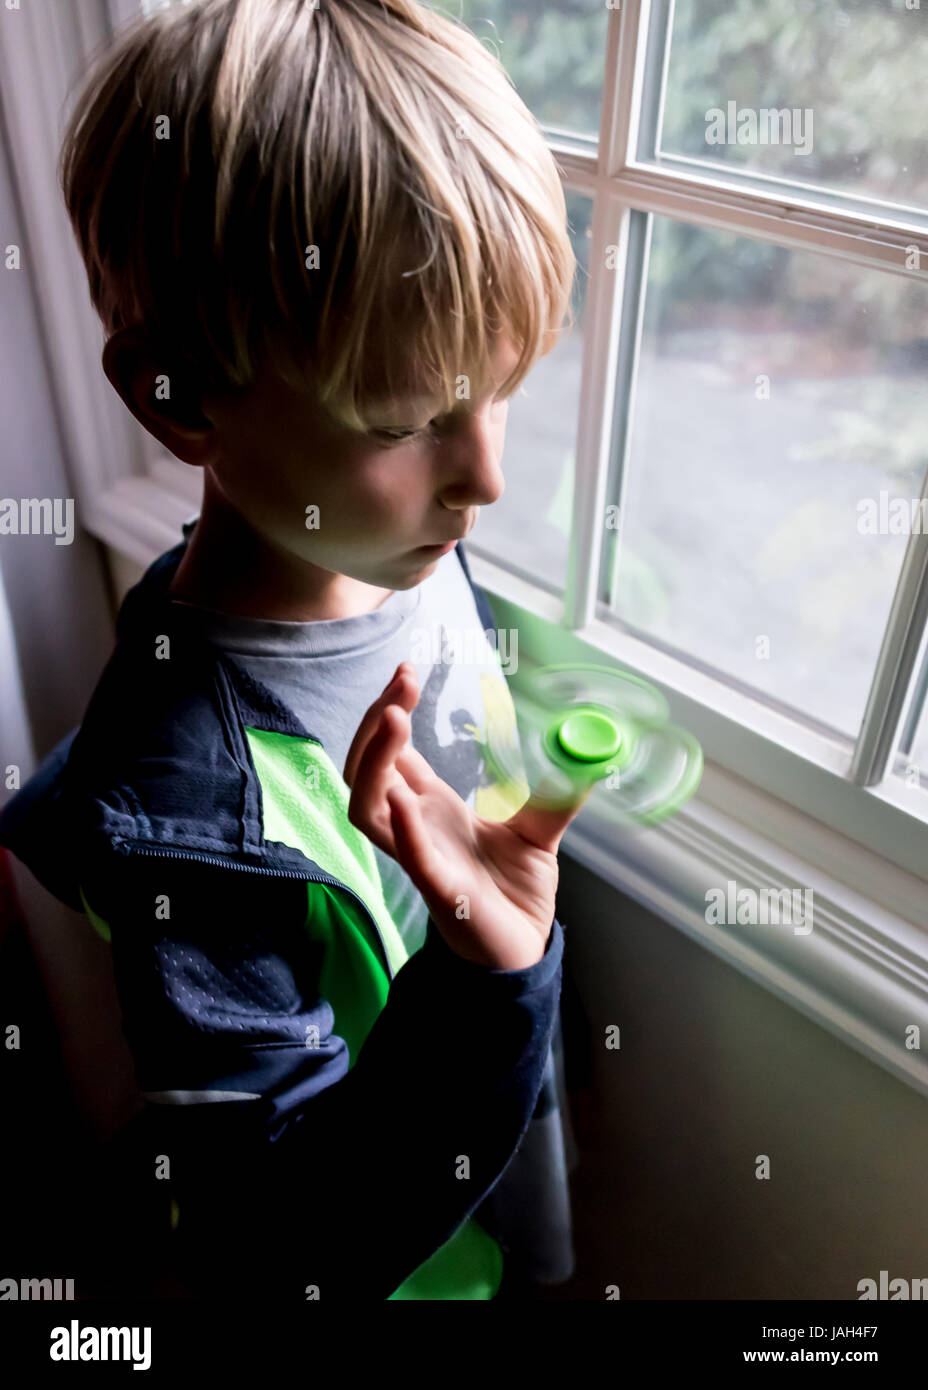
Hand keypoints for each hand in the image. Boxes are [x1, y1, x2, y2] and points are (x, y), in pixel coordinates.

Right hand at [343, 662, 592, 970]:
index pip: (394, 751)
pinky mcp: (440, 891)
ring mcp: (420, 858)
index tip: (406, 672)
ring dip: (374, 764)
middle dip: (377, 723)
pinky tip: (405, 800)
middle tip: (401, 683)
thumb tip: (590, 749)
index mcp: (431, 807)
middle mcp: (414, 827)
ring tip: (394, 721)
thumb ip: (554, 793)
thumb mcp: (540, 832)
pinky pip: (409, 859)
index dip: (392, 710)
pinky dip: (403, 829)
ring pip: (367, 809)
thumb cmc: (515, 894)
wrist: (524, 951)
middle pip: (367, 769)